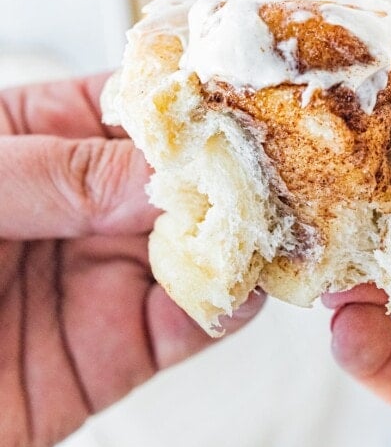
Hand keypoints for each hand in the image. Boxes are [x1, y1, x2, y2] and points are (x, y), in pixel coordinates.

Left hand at [0, 74, 263, 446]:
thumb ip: (55, 173)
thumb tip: (162, 172)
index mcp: (36, 137)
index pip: (134, 104)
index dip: (195, 97)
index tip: (259, 93)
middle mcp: (78, 202)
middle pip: (180, 175)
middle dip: (239, 169)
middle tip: (299, 165)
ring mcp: (98, 275)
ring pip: (197, 248)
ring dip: (246, 238)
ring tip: (291, 226)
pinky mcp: (110, 353)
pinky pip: (184, 325)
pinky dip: (224, 308)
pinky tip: (243, 291)